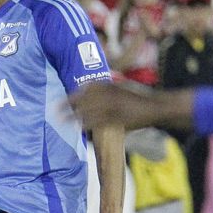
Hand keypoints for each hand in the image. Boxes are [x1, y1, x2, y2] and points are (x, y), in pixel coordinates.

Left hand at [71, 81, 191, 131]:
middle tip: (55, 109)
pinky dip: (86, 125)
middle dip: (68, 104)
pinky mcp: (118, 118)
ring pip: (88, 110)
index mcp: (110, 84)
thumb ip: (107, 91)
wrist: (157, 106)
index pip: (86, 87)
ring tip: (60, 120)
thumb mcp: (122, 89)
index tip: (62, 98)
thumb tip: (91, 91)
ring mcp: (113, 105)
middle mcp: (110, 93)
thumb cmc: (138, 100)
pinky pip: (98, 122)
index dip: (73, 94)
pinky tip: (77, 128)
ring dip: (73, 115)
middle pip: (83, 98)